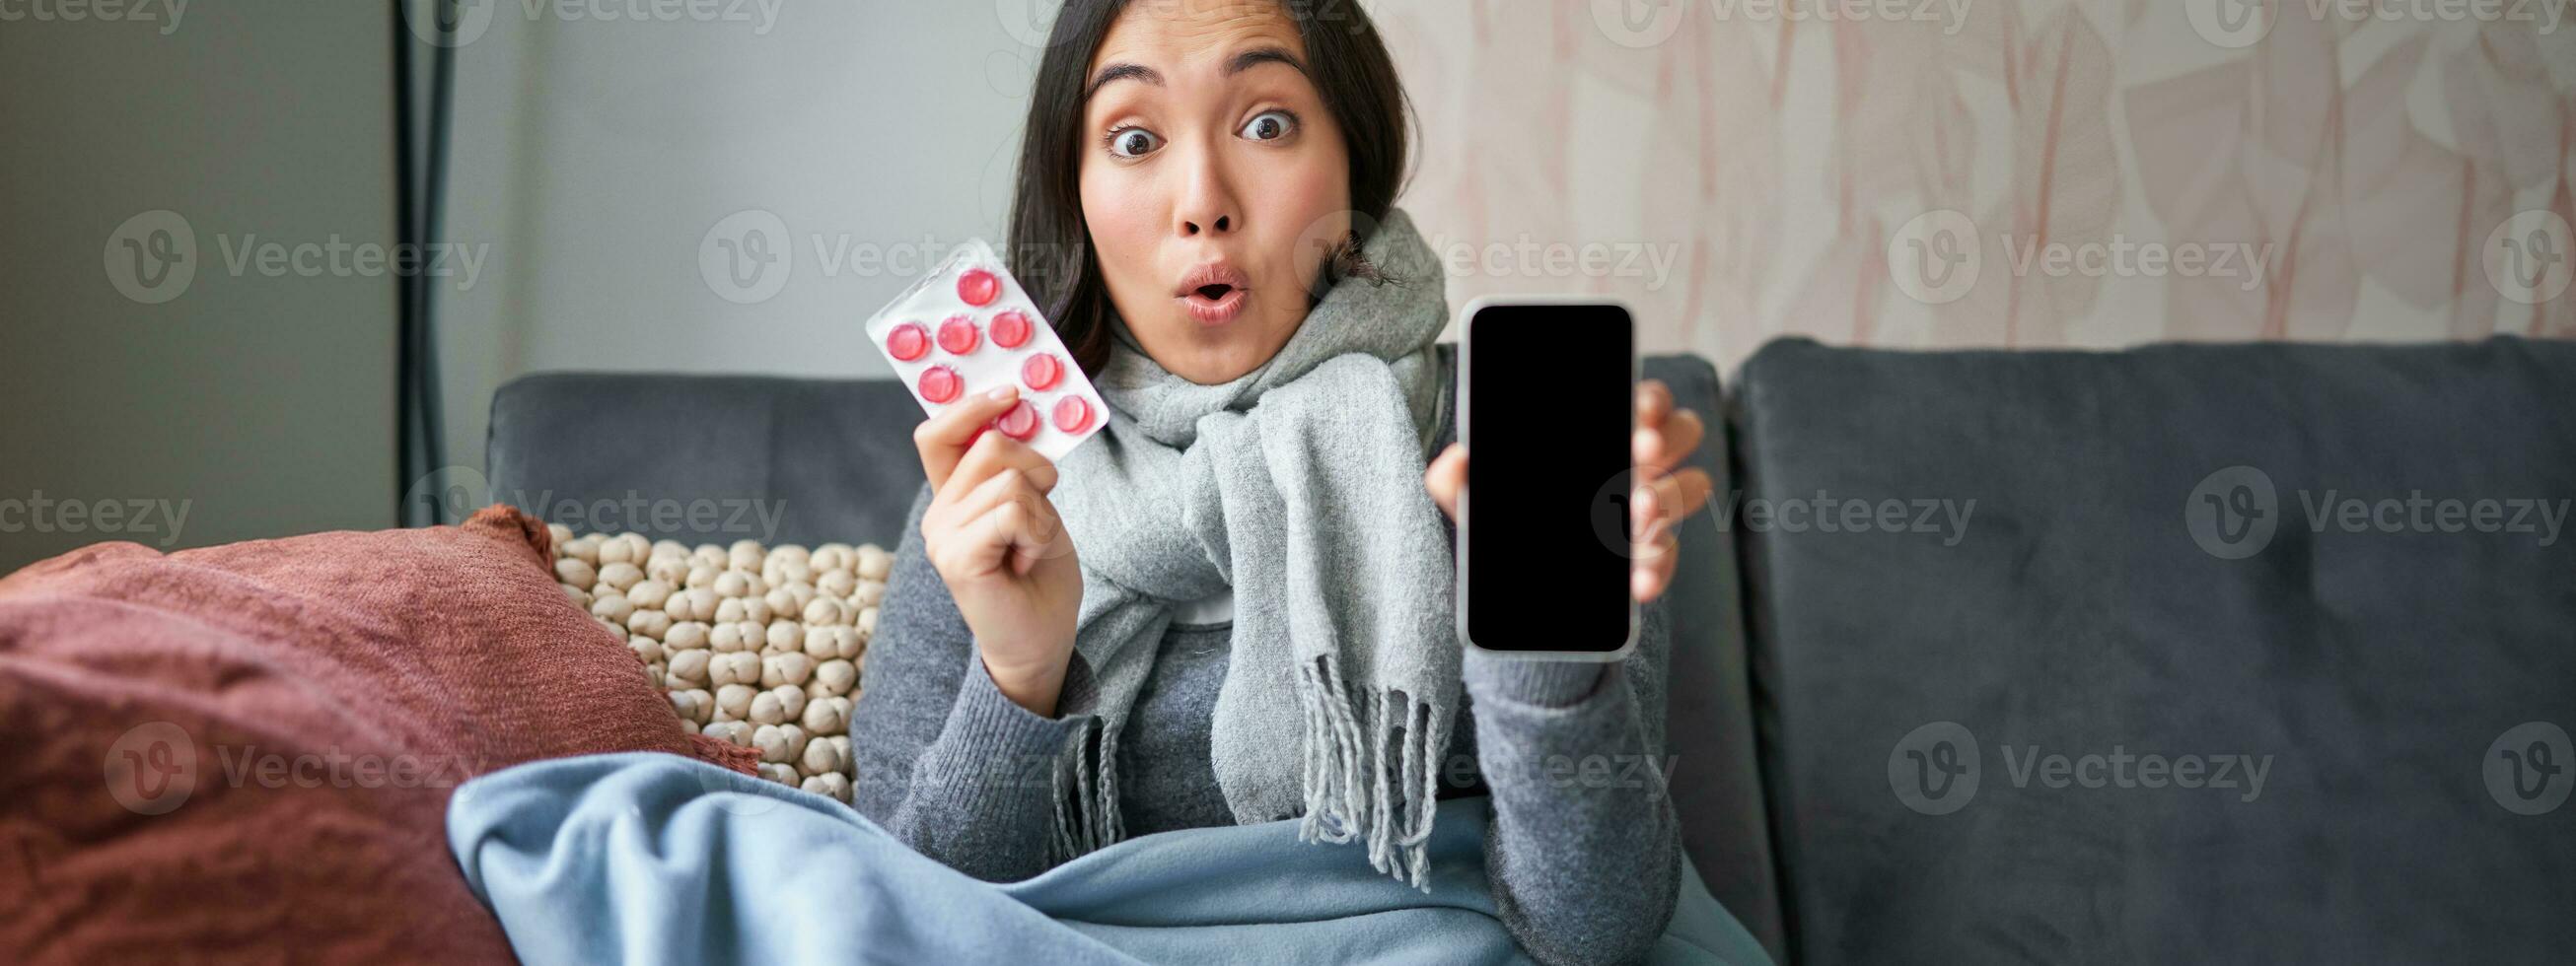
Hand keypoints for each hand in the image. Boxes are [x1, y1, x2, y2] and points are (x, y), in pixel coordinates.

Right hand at [914, 385, 1083, 715]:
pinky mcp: (957, 558)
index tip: (1012, 391)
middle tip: (1041, 516)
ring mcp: (942, 536)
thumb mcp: (1034, 508)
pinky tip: (1028, 560)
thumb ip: (1017, 469)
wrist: (1041, 643)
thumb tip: (1020, 413)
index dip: (971, 405)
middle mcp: (938, 514)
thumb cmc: (1040, 577)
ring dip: (1042, 511)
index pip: (939, 433)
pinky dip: (1037, 532)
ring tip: (1032, 547)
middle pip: (990, 446)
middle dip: (1036, 470)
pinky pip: (1011, 510)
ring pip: (1008, 477)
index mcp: (953, 498)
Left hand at [1425, 378, 1716, 601]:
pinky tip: (1636, 582)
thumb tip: (1456, 459)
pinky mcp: (1651, 557)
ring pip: (1691, 486)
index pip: (1646, 399)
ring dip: (1669, 497)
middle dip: (1668, 437)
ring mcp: (1651, 509)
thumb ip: (1455, 479)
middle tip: (1638, 451)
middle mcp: (1638, 464)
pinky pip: (1670, 559)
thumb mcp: (1475, 499)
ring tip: (1635, 511)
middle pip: (1683, 429)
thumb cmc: (1506, 520)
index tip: (1636, 410)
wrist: (1515, 588)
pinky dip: (1658, 570)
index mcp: (1605, 432)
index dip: (1650, 398)